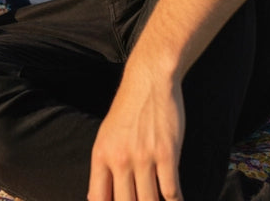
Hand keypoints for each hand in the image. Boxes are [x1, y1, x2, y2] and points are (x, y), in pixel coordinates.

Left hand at [88, 66, 184, 200]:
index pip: (97, 198)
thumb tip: (100, 197)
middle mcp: (119, 159)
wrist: (148, 81)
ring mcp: (143, 158)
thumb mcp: (107, 137)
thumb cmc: (129, 111)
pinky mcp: (166, 155)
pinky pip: (171, 192)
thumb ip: (106, 167)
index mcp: (101, 155)